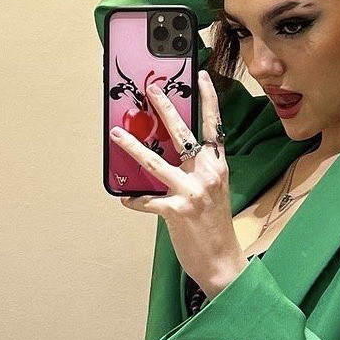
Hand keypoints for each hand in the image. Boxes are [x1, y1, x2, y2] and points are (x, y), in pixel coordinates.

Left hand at [109, 70, 247, 297]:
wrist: (222, 262)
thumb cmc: (216, 227)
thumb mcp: (214, 193)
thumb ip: (198, 172)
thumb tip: (173, 159)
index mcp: (218, 168)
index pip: (215, 127)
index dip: (209, 100)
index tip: (202, 77)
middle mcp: (207, 175)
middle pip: (183, 135)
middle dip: (165, 110)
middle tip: (151, 90)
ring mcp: (191, 192)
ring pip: (156, 162)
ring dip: (133, 147)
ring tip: (117, 134)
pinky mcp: (176, 211)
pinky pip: (147, 200)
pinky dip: (134, 199)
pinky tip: (125, 198)